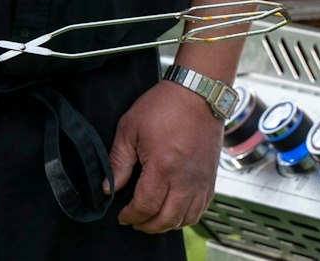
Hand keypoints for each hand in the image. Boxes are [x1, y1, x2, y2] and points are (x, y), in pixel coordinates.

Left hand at [108, 79, 220, 232]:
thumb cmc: (163, 107)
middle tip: (135, 221)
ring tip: (153, 218)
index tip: (122, 216)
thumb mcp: (130, 128)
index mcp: (162, 167)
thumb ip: (118, 161)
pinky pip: (201, 209)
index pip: (145, 206)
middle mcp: (185, 179)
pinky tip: (175, 210)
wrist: (199, 93)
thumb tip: (108, 188)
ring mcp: (201, 180)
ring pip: (185, 218)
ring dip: (167, 224)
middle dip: (147, 225)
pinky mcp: (211, 178)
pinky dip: (186, 217)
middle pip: (166, 219)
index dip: (131, 216)